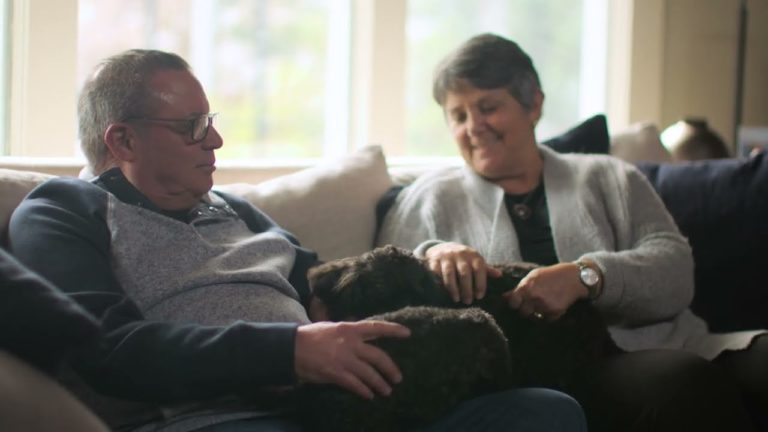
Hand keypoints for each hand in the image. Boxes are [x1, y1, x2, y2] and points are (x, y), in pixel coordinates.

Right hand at [294, 320, 409, 398]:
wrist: (291, 347)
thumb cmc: (311, 336)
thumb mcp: (332, 327)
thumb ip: (349, 333)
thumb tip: (364, 336)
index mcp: (349, 329)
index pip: (376, 327)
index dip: (393, 330)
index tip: (408, 333)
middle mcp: (350, 343)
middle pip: (378, 356)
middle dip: (391, 368)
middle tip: (398, 378)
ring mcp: (343, 359)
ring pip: (369, 373)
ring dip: (380, 384)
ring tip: (386, 391)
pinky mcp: (335, 373)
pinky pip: (355, 385)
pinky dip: (364, 391)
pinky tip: (369, 396)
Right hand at [424, 242, 501, 303]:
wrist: (443, 248)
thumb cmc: (463, 260)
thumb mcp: (475, 262)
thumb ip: (486, 270)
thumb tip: (500, 275)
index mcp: (473, 255)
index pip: (479, 269)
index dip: (480, 284)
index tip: (479, 296)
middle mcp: (460, 254)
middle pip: (464, 273)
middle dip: (467, 289)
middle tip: (468, 301)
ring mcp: (446, 256)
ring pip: (450, 273)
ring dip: (453, 288)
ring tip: (456, 299)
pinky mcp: (434, 259)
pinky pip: (436, 272)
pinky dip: (440, 283)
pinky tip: (443, 292)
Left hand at [503, 262, 587, 320]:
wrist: (573, 277)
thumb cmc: (551, 275)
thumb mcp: (533, 276)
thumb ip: (519, 287)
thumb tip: (505, 297)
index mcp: (526, 287)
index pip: (513, 304)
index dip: (515, 304)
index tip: (518, 303)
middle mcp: (534, 297)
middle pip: (523, 313)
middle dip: (526, 310)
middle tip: (532, 303)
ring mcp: (545, 306)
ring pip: (535, 317)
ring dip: (538, 312)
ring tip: (545, 302)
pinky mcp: (555, 312)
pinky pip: (547, 319)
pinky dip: (549, 315)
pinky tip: (553, 304)